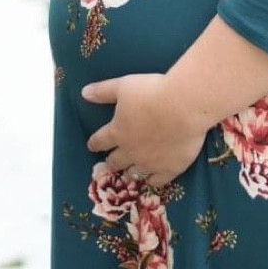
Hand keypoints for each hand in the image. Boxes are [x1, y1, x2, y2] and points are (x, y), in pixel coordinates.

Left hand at [82, 72, 206, 183]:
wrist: (183, 107)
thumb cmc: (153, 92)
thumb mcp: (124, 86)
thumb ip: (103, 91)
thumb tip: (84, 93)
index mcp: (117, 132)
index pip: (100, 141)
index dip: (95, 143)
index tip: (92, 145)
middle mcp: (130, 151)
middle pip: (115, 162)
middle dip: (112, 161)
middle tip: (112, 161)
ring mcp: (149, 163)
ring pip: (134, 174)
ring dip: (130, 172)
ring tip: (130, 172)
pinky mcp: (169, 169)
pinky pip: (156, 182)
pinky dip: (152, 180)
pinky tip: (153, 179)